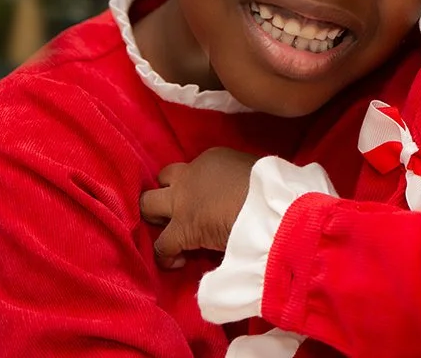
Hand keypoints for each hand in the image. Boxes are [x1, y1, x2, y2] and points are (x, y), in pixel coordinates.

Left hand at [139, 147, 258, 269]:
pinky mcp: (181, 229)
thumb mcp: (254, 171)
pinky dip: (166, 255)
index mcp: (212, 158)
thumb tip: (242, 192)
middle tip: (178, 211)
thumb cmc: (272, 186)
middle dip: (166, 193)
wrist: (270, 206)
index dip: (195, 185)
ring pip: (147, 204)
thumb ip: (239, 179)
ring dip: (156, 218)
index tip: (206, 200)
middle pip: (162, 178)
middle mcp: (190, 175)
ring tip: (170, 232)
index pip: (193, 169)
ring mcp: (182, 201)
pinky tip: (177, 262)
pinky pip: (161, 245)